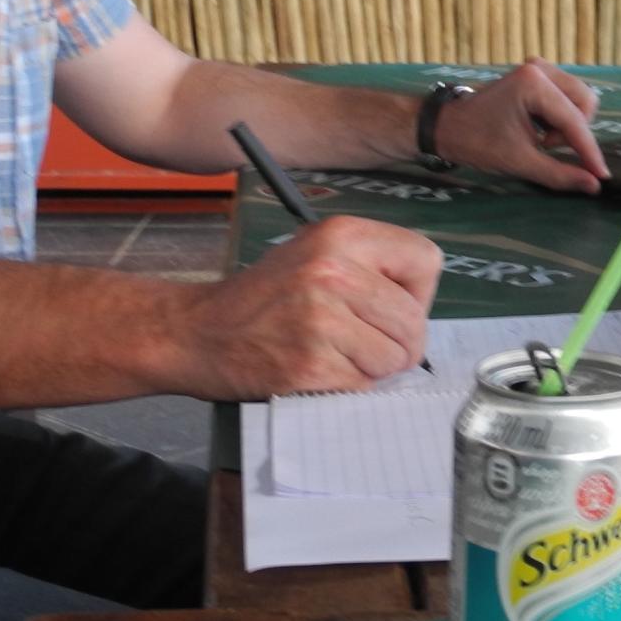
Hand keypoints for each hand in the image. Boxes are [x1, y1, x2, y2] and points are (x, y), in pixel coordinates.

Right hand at [173, 217, 442, 398]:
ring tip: (339, 354)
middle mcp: (334, 270)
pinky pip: (364, 384)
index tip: (394, 307)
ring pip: (395, 357)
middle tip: (369, 344)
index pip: (426, 261)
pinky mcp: (309, 363)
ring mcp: (321, 318)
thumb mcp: (316, 253)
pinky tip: (320, 369)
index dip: (418, 293)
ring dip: (375, 367)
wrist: (194, 332)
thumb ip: (370, 267)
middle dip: (402, 342)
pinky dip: (349, 385)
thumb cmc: (263, 297)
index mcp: (342, 235)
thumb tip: (420, 307)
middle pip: (414, 319)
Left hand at [440, 58, 608, 194]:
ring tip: (541, 139)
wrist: (445, 125)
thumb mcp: (519, 162)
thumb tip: (593, 185)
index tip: (602, 176)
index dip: (589, 151)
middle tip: (547, 147)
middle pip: (585, 103)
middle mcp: (541, 69)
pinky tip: (539, 128)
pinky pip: (566, 96)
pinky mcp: (538, 74)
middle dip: (574, 132)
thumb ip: (559, 173)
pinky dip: (559, 117)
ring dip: (567, 124)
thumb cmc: (477, 142)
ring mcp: (540, 68)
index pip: (574, 121)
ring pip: (579, 99)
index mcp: (534, 84)